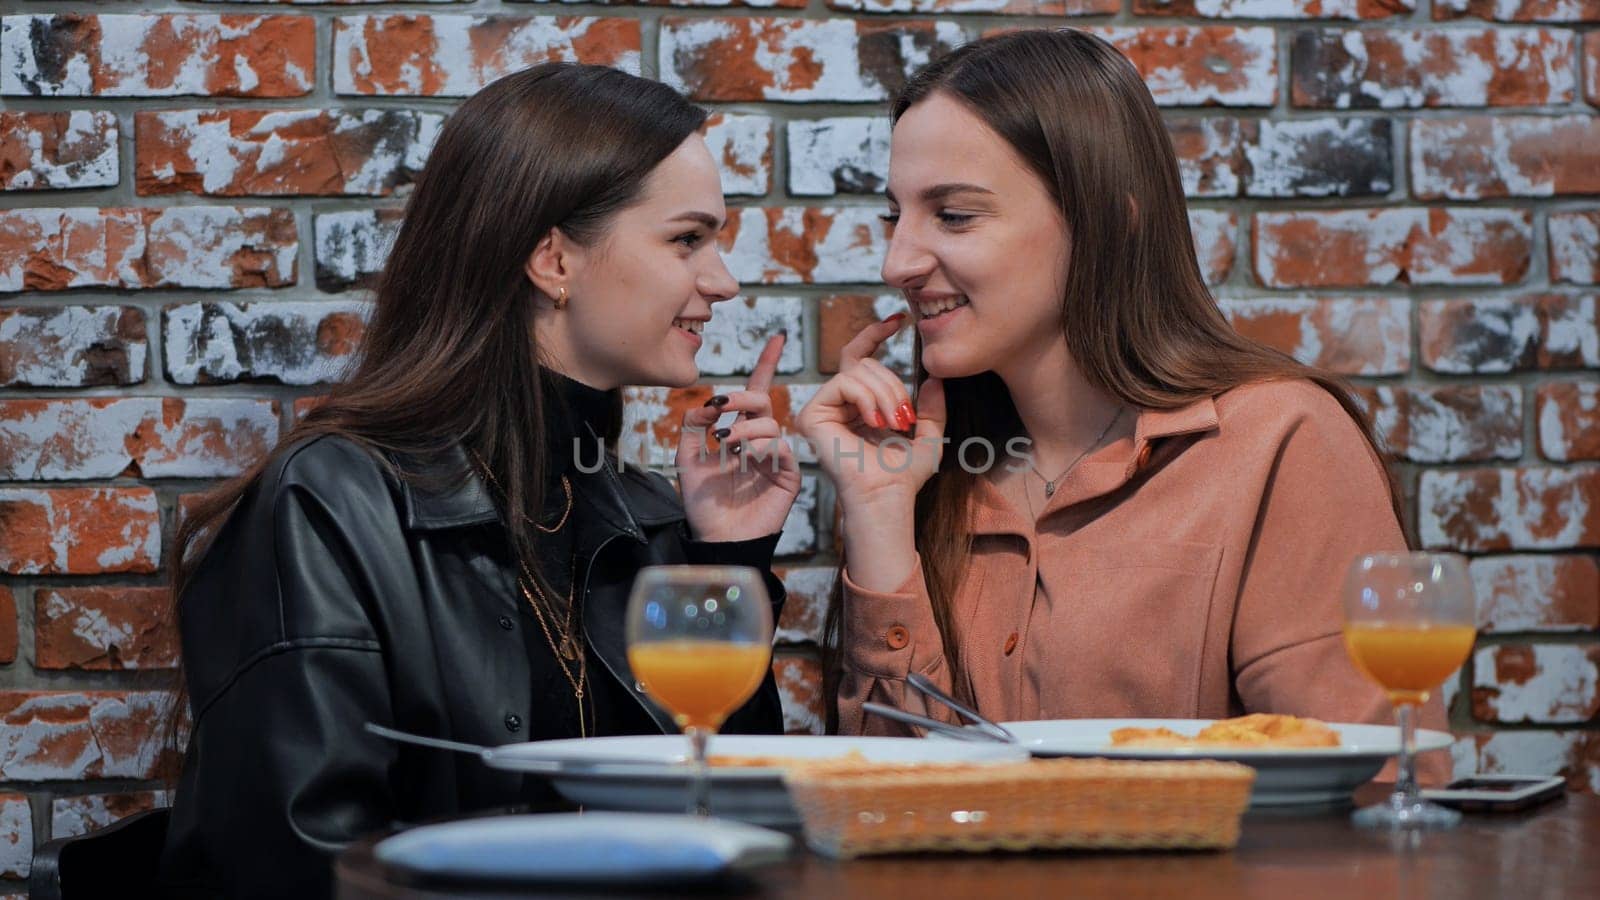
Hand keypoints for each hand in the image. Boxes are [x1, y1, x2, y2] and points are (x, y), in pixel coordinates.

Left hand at [677, 334, 801, 542]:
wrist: (717, 540)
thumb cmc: (704, 505)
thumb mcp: (687, 460)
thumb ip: (693, 427)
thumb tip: (708, 403)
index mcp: (740, 433)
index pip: (754, 395)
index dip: (766, 364)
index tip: (778, 338)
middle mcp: (760, 442)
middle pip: (763, 402)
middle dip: (745, 395)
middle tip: (725, 404)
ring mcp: (775, 458)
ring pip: (770, 424)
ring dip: (746, 426)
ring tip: (727, 443)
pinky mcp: (787, 478)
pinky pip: (781, 450)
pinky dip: (762, 448)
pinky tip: (745, 459)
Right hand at [795, 314, 946, 518]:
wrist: (886, 496)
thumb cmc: (902, 476)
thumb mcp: (929, 435)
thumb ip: (933, 407)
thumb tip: (934, 377)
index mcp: (858, 405)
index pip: (861, 358)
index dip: (875, 335)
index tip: (899, 320)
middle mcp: (836, 404)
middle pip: (865, 364)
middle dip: (893, 385)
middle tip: (905, 416)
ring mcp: (821, 408)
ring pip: (857, 371)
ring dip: (885, 394)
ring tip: (895, 423)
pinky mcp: (812, 415)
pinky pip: (844, 383)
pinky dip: (867, 399)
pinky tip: (877, 422)